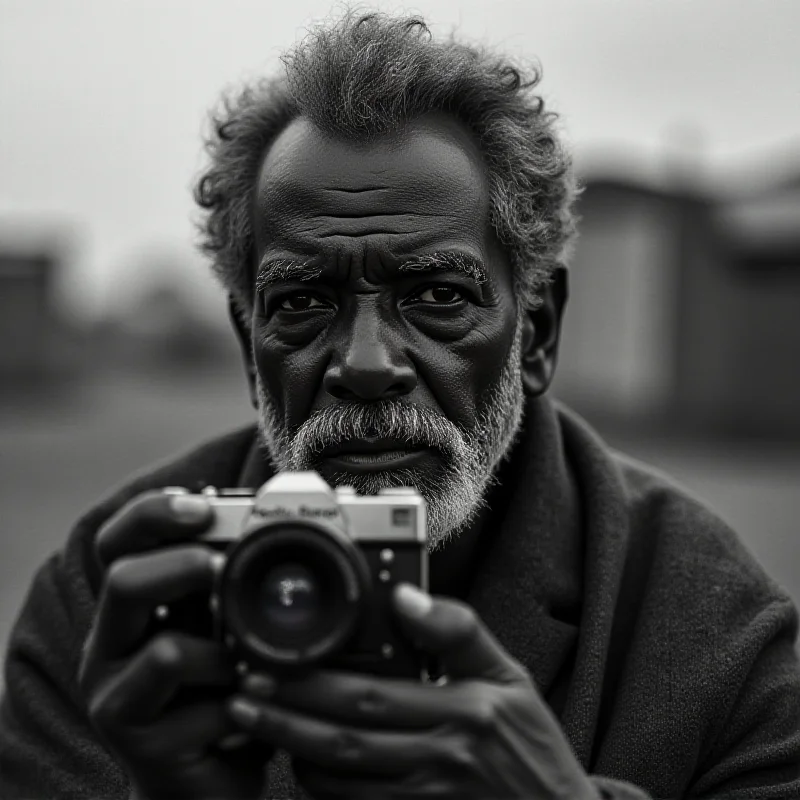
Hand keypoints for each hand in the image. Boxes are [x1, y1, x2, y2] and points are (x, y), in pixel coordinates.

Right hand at [78, 491, 271, 799]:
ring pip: (165, 650)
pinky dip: (240, 702)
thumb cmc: (218, 690)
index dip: (153, 514)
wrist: (204, 780)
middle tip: (225, 568)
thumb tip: (273, 526)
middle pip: (124, 581)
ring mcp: (117, 696)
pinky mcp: (142, 743)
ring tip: (252, 665)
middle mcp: (110, 645)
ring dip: (228, 652)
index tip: (202, 504)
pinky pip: (200, 709)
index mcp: (131, 607)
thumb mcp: (221, 629)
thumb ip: (227, 587)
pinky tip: (253, 708)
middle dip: (184, 564)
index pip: (118, 543)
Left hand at [227, 583, 596, 798]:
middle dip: (286, 716)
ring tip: (256, 725)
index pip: (373, 695)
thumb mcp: (510, 676)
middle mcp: (441, 759)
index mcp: (463, 711)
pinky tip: (301, 765)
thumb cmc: (532, 746)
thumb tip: (405, 597)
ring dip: (295, 753)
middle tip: (242, 695)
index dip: (315, 684)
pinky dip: (323, 791)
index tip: (276, 667)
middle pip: (345, 739)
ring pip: (342, 783)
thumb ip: (459, 631)